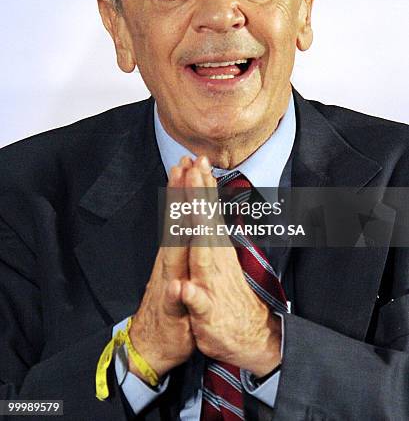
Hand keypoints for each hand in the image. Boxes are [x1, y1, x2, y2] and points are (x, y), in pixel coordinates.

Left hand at [128, 157, 195, 380]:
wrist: (148, 347)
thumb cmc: (169, 335)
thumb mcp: (177, 324)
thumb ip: (179, 303)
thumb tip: (179, 288)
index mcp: (174, 269)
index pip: (182, 229)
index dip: (187, 203)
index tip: (193, 176)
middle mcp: (168, 258)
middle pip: (176, 216)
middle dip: (183, 187)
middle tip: (188, 160)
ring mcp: (166, 259)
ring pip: (173, 218)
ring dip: (178, 192)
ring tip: (182, 169)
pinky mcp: (167, 263)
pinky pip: (173, 228)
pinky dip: (176, 208)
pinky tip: (181, 196)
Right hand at [181, 157, 281, 376]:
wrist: (253, 339)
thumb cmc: (225, 333)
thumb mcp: (207, 326)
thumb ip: (196, 303)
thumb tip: (182, 289)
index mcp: (208, 269)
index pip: (198, 228)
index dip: (192, 202)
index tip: (189, 177)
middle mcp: (216, 256)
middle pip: (207, 215)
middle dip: (200, 186)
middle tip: (196, 159)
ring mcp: (222, 255)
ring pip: (212, 215)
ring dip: (206, 190)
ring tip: (201, 168)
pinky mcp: (224, 258)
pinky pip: (214, 223)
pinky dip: (210, 205)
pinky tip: (207, 196)